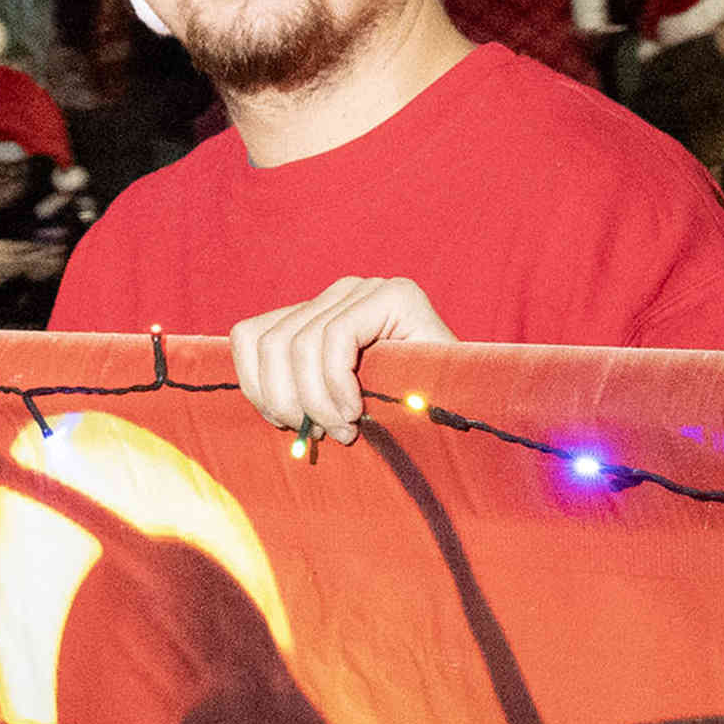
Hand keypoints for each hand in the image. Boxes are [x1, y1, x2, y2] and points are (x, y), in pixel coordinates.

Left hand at [225, 276, 450, 439]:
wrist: (472, 412)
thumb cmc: (401, 418)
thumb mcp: (332, 403)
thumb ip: (296, 388)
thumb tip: (251, 398)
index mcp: (319, 312)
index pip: (250, 336)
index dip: (256, 387)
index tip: (286, 425)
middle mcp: (340, 291)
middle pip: (270, 343)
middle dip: (286, 401)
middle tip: (318, 436)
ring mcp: (368, 288)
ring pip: (298, 344)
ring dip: (315, 402)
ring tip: (344, 431)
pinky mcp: (394, 295)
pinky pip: (334, 341)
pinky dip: (337, 386)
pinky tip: (357, 411)